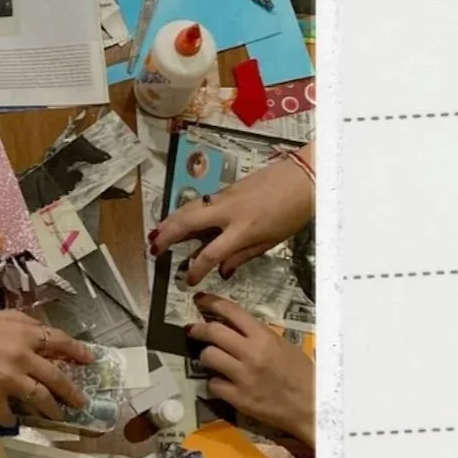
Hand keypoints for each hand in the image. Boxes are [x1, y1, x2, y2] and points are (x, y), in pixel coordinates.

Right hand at [0, 310, 93, 426]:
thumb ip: (20, 323)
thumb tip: (41, 332)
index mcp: (22, 334)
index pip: (60, 342)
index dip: (78, 351)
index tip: (91, 360)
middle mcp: (21, 356)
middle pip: (56, 377)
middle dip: (72, 392)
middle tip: (82, 402)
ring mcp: (8, 379)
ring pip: (40, 399)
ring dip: (51, 410)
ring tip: (57, 416)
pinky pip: (8, 414)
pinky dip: (11, 418)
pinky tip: (11, 420)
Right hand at [151, 147, 313, 284]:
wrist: (304, 177)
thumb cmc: (292, 211)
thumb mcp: (270, 241)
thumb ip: (242, 256)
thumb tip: (221, 270)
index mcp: (242, 230)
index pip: (210, 254)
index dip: (196, 269)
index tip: (188, 280)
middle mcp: (229, 211)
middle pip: (188, 223)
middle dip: (167, 236)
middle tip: (153, 249)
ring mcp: (225, 196)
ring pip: (189, 208)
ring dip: (170, 221)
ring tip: (156, 233)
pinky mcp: (227, 188)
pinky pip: (199, 201)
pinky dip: (184, 211)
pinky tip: (177, 218)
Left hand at [187, 295, 314, 444]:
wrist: (313, 406)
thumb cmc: (302, 375)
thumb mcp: (284, 347)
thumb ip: (260, 335)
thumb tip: (235, 327)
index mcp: (264, 337)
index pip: (232, 312)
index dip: (211, 302)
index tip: (200, 300)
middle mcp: (251, 353)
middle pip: (213, 332)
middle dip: (198, 329)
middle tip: (193, 330)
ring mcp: (243, 376)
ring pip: (208, 356)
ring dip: (205, 356)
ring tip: (211, 359)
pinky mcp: (238, 398)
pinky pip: (213, 384)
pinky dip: (214, 383)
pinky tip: (222, 383)